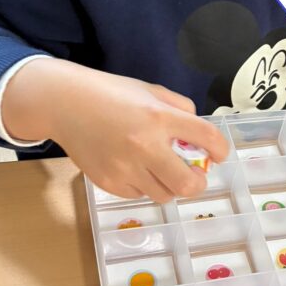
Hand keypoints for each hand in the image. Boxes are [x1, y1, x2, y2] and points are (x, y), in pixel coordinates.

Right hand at [2, 58, 228, 201]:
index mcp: (159, 117)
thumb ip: (180, 109)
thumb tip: (197, 135)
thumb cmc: (111, 94)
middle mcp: (144, 145)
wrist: (65, 103)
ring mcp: (124, 167)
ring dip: (169, 184)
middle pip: (187, 184)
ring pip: (164, 194)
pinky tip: (135, 169)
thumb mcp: (150, 90)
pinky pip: (138, 195)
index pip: (206, 138)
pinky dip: (143, 186)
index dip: (220, 149)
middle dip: (197, 182)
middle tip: (194, 175)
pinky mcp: (107, 182)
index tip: (218, 154)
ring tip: (160, 169)